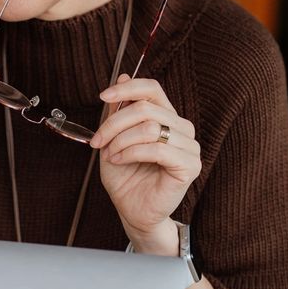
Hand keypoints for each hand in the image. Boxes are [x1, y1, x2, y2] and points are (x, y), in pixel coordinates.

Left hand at [90, 75, 200, 239]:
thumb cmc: (126, 178)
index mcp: (166, 118)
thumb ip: (119, 111)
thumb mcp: (114, 139)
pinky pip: (157, 148)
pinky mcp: (190, 165)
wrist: (133, 211)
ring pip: (150, 127)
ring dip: (121, 141)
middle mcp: (181, 128)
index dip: (128, 88)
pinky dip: (131, 152)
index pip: (153, 89)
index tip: (103, 96)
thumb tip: (122, 77)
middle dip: (114, 123)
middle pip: (146, 108)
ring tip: (111, 155)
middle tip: (98, 141)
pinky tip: (121, 160)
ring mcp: (189, 146)